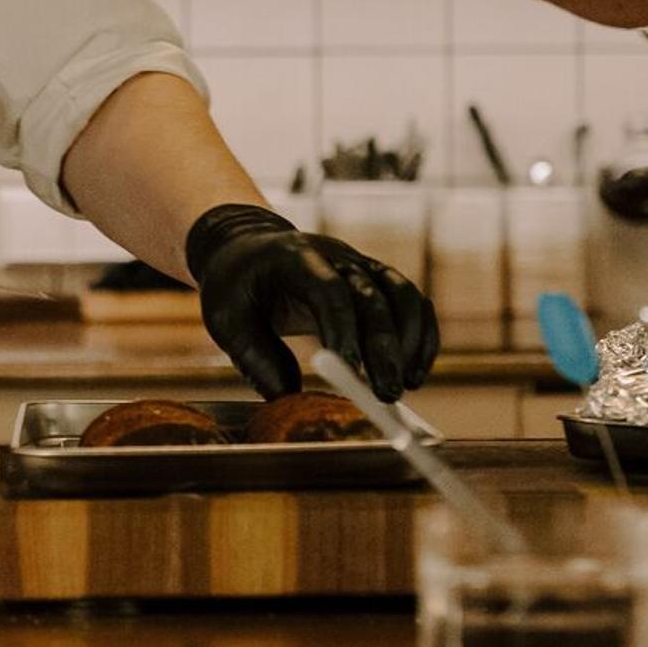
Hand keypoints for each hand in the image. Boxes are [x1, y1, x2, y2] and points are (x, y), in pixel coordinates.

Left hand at [185, 204, 441, 403]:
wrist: (250, 248)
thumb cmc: (235, 285)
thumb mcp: (226, 319)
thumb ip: (254, 357)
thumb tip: (287, 398)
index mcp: (294, 257)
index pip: (329, 289)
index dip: (342, 328)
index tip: (348, 371)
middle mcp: (336, 255)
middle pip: (372, 296)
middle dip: (383, 348)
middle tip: (386, 395)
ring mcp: (362, 264)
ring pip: (402, 294)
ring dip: (411, 340)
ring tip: (407, 385)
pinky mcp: (377, 280)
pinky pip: (412, 302)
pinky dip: (422, 334)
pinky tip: (417, 370)